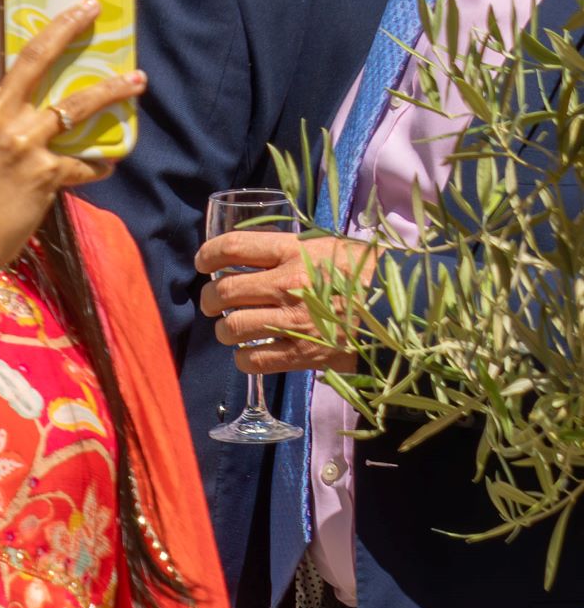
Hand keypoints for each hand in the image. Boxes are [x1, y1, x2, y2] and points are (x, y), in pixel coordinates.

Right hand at [0, 0, 133, 298]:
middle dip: (67, 26)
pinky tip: (108, 162)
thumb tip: (37, 100)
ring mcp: (18, 144)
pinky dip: (99, 162)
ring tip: (136, 78)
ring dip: (113, 88)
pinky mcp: (44, 175)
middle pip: (35, 56)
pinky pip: (86, 161)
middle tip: (92, 6)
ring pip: (77, 103)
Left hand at [198, 223, 373, 374]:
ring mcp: (294, 321)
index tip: (204, 264)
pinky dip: (242, 358)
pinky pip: (251, 360)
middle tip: (215, 303)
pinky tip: (251, 352)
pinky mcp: (303, 354)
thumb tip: (249, 255)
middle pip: (222, 292)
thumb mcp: (328, 247)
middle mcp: (288, 285)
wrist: (404, 308)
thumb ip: (289, 251)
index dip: (207, 256)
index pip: (232, 247)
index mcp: (294, 253)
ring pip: (231, 328)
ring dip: (224, 330)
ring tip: (233, 328)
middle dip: (210, 299)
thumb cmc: (366, 273)